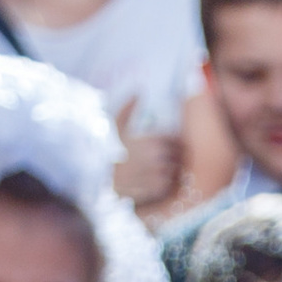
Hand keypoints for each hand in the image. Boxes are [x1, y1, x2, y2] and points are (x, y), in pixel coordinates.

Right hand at [109, 96, 181, 214]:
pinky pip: (171, 186)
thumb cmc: (109, 151)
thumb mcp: (115, 127)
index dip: (175, 143)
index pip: (176, 140)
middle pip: (180, 157)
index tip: (170, 146)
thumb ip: (128, 110)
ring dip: (174, 171)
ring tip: (162, 171)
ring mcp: (160, 175)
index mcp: (151, 141)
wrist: (101, 179)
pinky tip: (158, 181)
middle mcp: (158, 158)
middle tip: (168, 160)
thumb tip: (138, 91)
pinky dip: (168, 184)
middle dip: (176, 157)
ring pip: (177, 172)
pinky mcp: (158, 190)